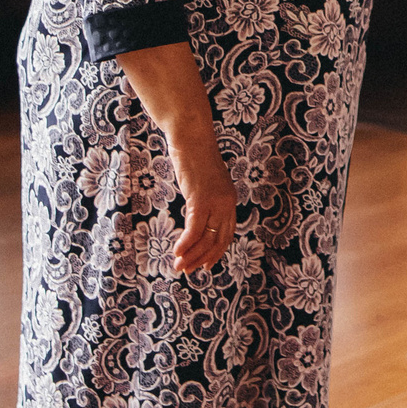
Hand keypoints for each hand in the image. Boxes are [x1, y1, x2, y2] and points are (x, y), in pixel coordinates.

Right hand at [171, 140, 235, 273]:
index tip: (204, 264)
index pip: (226, 234)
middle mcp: (227, 203)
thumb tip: (196, 215)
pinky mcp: (201, 199)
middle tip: (187, 270)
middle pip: (218, 240)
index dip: (215, 252)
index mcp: (229, 200)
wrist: (191, 137)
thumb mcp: (203, 183)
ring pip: (206, 238)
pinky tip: (176, 252)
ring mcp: (215, 201)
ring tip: (179, 266)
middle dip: (202, 258)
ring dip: (191, 255)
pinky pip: (195, 229)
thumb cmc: (193, 157)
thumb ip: (204, 200)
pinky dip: (186, 243)